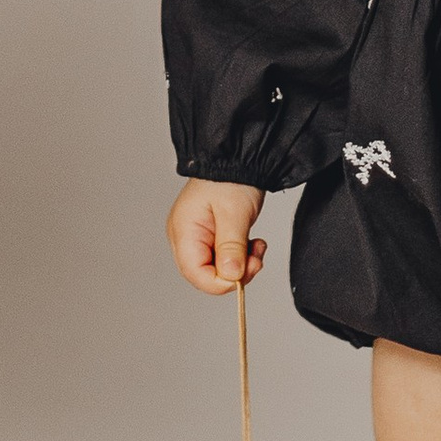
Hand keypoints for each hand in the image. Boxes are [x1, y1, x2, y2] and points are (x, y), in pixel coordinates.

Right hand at [168, 178, 266, 294]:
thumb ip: (231, 247)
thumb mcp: (234, 213)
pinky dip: (241, 256)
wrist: (238, 157)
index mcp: (184, 231)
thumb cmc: (230, 178)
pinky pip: (224, 257)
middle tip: (255, 259)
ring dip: (241, 264)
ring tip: (257, 247)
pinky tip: (252, 243)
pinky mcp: (211, 235)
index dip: (220, 282)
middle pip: (205, 274)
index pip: (195, 274)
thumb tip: (231, 277)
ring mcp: (197, 236)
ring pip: (217, 268)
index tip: (243, 275)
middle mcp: (186, 237)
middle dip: (234, 273)